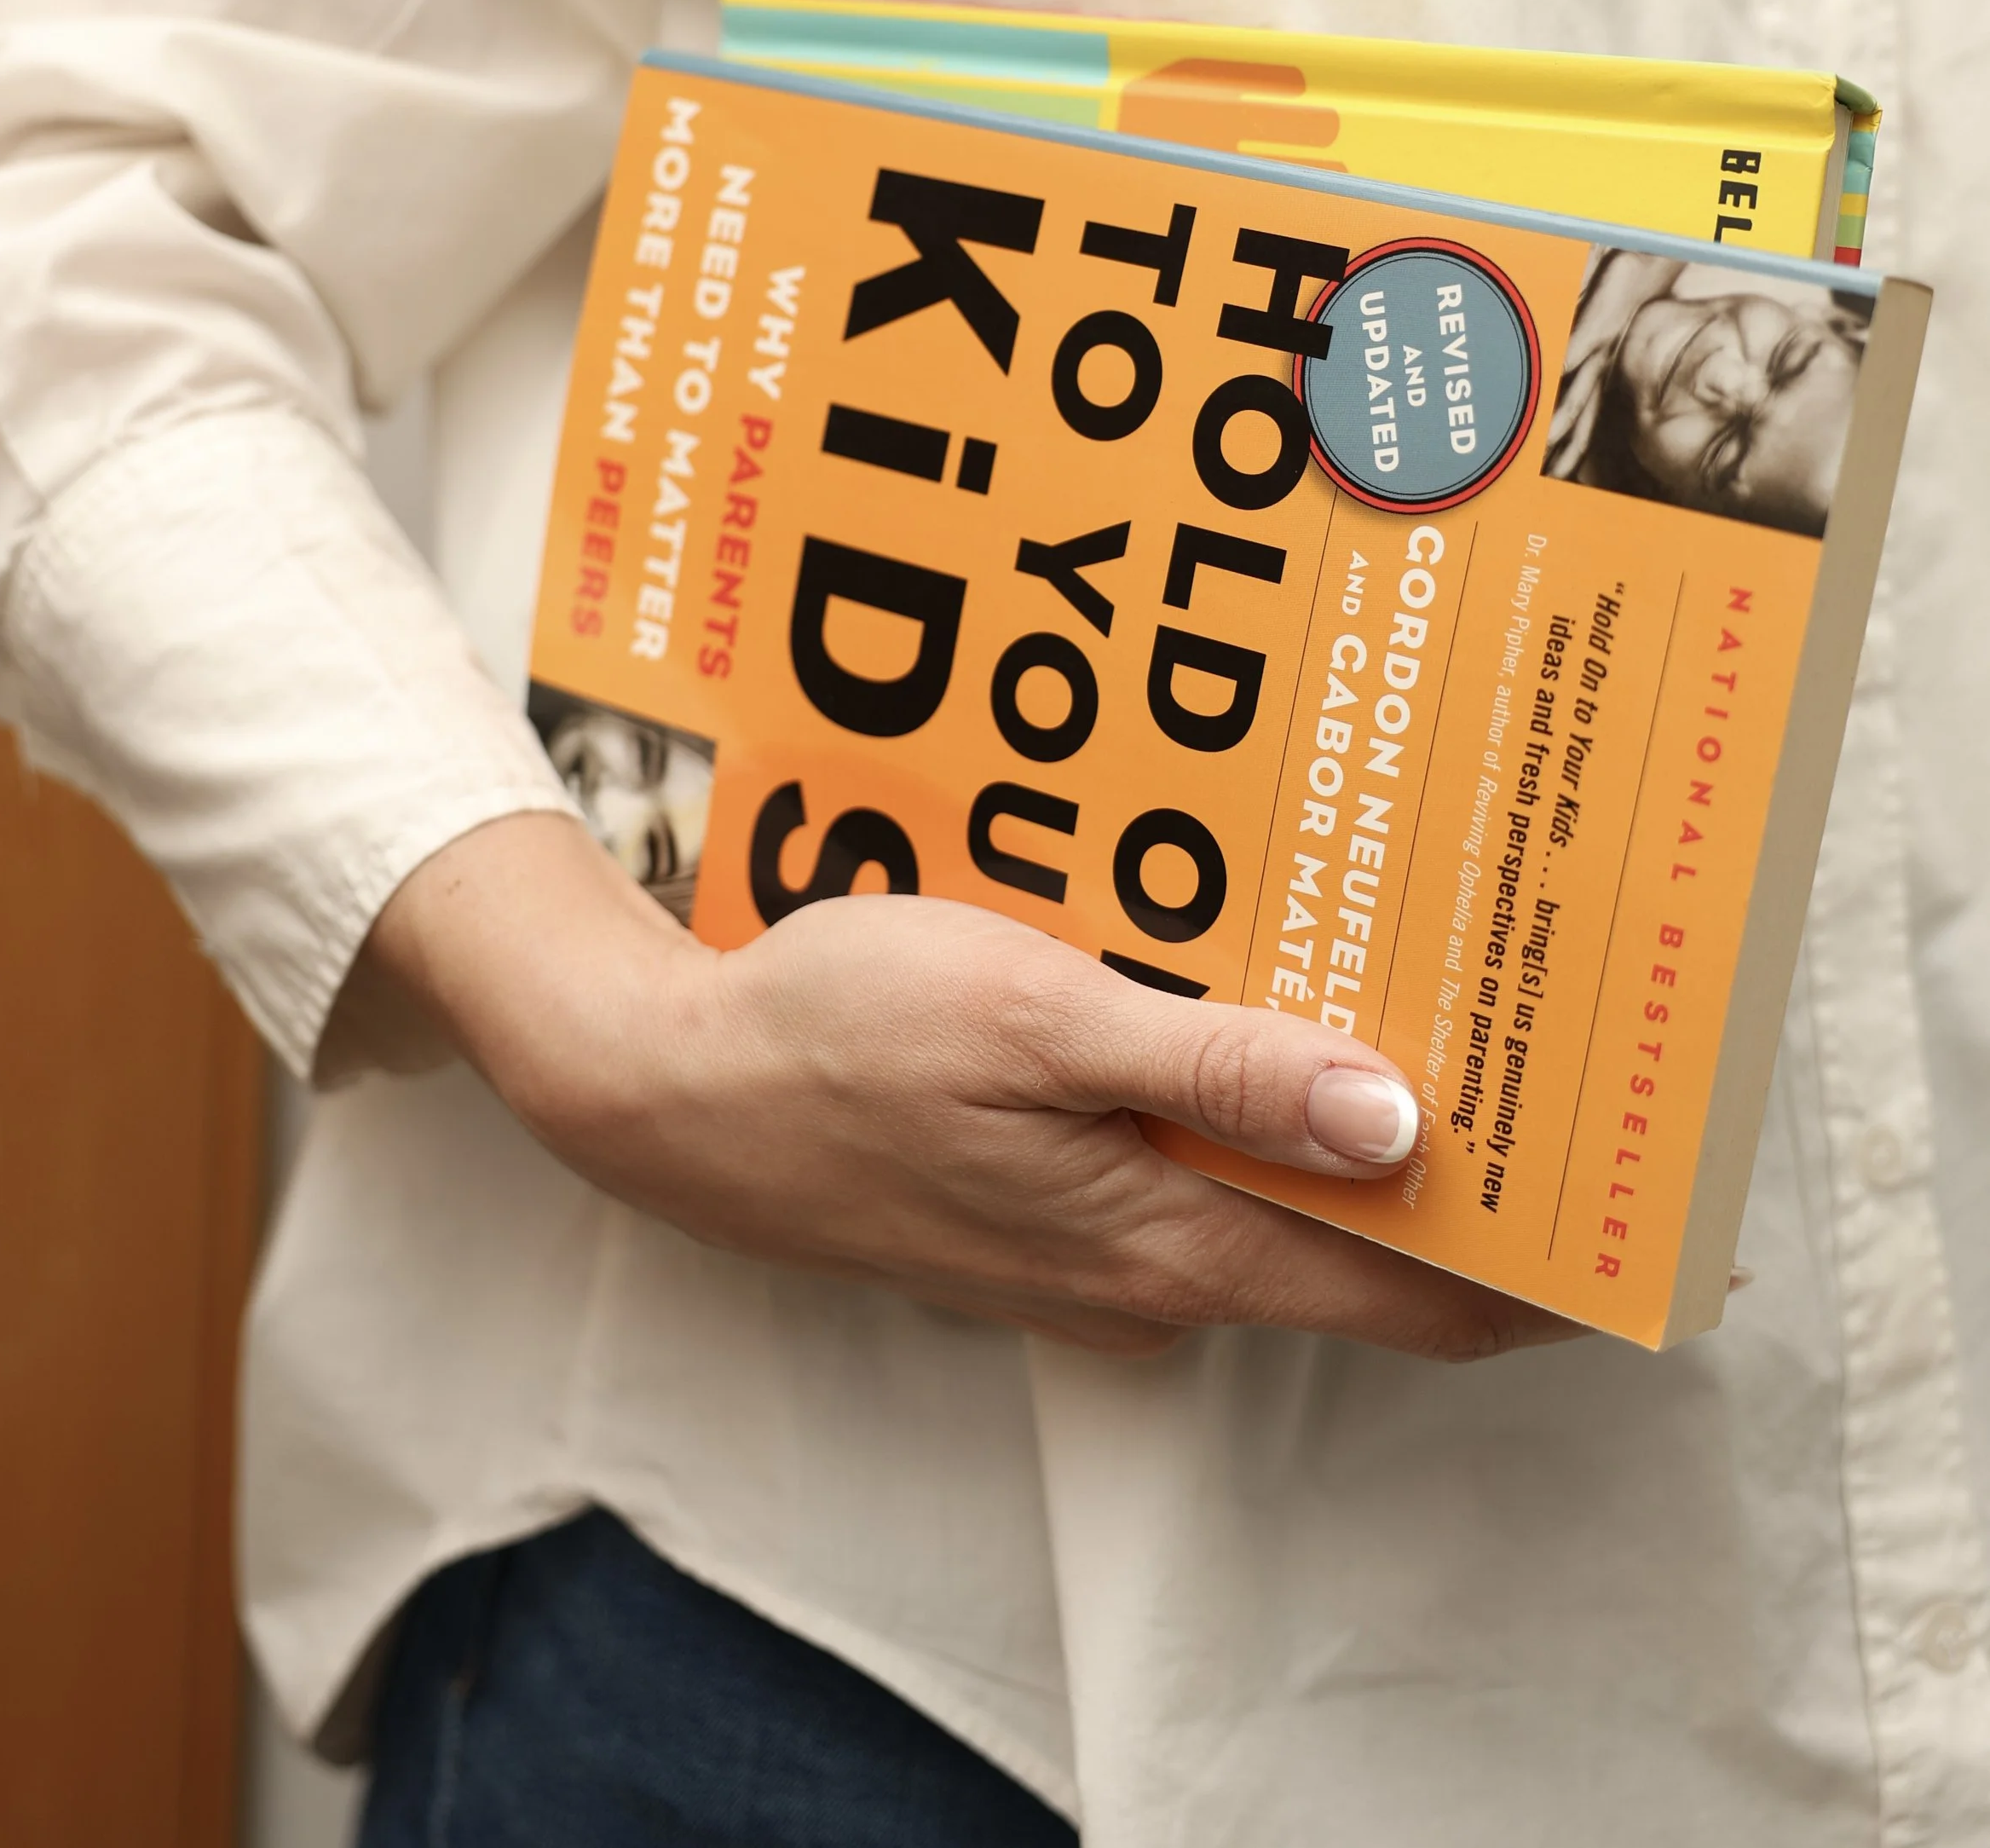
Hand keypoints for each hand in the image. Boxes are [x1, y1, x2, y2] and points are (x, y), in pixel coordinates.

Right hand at [356, 812, 1579, 1361]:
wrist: (669, 1090)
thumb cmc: (841, 1040)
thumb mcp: (1039, 1024)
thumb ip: (1222, 1073)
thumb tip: (1402, 1127)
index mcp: (1167, 1244)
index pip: (1411, 1298)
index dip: (1537, 1264)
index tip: (1631, 1195)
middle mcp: (1146, 1273)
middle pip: (1356, 1250)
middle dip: (1462, 1171)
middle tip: (1544, 1045)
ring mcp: (1089, 1248)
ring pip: (1270, 1204)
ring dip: (1348, 1127)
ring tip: (1419, 1001)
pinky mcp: (1041, 1207)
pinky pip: (1188, 1172)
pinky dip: (1249, 1113)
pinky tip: (1242, 1011)